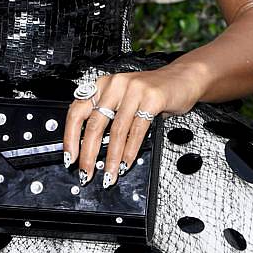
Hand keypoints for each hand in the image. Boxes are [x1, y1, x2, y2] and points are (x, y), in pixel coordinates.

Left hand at [62, 65, 202, 187]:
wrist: (181, 78)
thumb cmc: (150, 91)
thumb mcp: (123, 99)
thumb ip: (107, 116)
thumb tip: (88, 147)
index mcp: (102, 85)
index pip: (77, 111)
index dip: (70, 137)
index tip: (70, 157)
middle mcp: (115, 85)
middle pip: (95, 124)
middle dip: (89, 153)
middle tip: (86, 173)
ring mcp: (133, 90)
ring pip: (116, 131)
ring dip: (111, 158)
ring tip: (109, 174)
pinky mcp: (152, 98)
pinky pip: (137, 130)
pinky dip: (130, 151)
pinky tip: (126, 163)